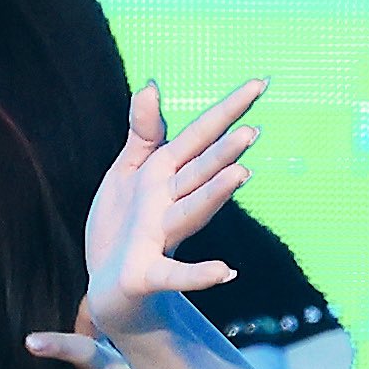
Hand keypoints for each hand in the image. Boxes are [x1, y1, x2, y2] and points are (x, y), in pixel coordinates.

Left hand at [84, 79, 266, 336]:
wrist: (109, 285)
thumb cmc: (123, 226)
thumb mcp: (130, 171)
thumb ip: (144, 132)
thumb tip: (150, 85)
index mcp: (165, 175)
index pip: (201, 136)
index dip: (228, 110)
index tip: (260, 83)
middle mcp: (170, 203)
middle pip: (199, 173)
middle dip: (224, 154)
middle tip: (252, 132)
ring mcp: (160, 236)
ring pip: (190, 212)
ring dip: (214, 196)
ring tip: (239, 177)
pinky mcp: (147, 272)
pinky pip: (174, 273)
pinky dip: (199, 274)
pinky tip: (228, 271)